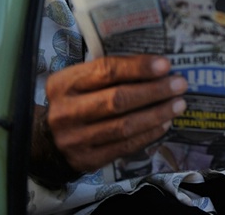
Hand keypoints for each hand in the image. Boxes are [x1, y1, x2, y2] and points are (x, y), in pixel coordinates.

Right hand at [36, 55, 187, 175]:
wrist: (45, 140)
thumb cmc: (75, 101)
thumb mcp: (80, 80)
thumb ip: (110, 72)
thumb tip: (157, 67)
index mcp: (65, 83)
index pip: (106, 71)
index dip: (138, 67)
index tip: (165, 65)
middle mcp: (67, 111)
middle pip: (118, 100)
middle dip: (154, 91)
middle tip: (179, 84)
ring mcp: (75, 138)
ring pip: (124, 125)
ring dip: (157, 113)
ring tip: (179, 104)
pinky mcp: (87, 159)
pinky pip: (125, 146)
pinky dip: (149, 133)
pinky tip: (165, 123)